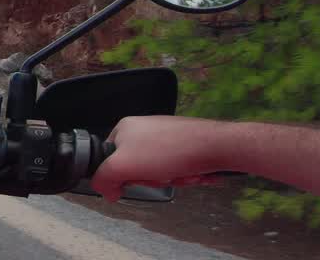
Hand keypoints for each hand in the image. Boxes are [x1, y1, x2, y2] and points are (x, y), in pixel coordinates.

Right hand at [90, 116, 227, 201]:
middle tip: (161, 175)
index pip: (110, 160)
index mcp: (125, 128)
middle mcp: (143, 129)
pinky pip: (175, 167)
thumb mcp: (124, 165)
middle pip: (137, 168)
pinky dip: (183, 174)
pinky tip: (191, 172)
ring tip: (180, 173)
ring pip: (158, 171)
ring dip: (171, 179)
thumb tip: (105, 192)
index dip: (123, 175)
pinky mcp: (183, 144)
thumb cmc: (170, 150)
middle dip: (152, 179)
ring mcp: (165, 136)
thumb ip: (103, 178)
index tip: (136, 178)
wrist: (215, 145)